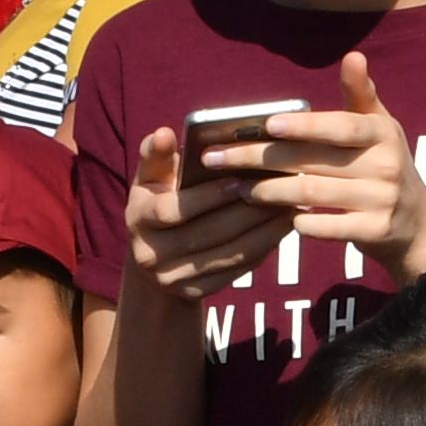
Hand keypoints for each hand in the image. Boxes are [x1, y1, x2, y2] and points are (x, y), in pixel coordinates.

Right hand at [123, 118, 295, 301]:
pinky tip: (279, 232)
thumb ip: (157, 154)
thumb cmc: (158, 200)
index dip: (206, 197)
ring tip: (287, 210)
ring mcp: (171, 278)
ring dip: (261, 233)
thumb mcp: (151, 178)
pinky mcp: (193, 292)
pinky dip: (260, 251)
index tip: (240, 180)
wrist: (152, 258)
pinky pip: (233, 272)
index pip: (171, 211)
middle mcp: (149, 254)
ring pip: (225, 255)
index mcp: (138, 219)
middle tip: (278, 192)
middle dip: (245, 213)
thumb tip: (164, 133)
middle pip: (205, 234)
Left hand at [231, 55, 425, 281]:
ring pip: (312, 193)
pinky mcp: (375, 231)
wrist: (418, 225)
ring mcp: (382, 200)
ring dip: (268, 192)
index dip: (305, 125)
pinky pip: (327, 227)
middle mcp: (386, 165)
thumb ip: (360, 95)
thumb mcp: (381, 129)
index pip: (340, 126)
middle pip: (312, 160)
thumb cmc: (385, 166)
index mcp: (382, 133)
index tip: (267, 124)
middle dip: (260, 159)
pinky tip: (279, 219)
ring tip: (237, 189)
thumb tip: (353, 55)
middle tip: (220, 159)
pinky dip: (301, 223)